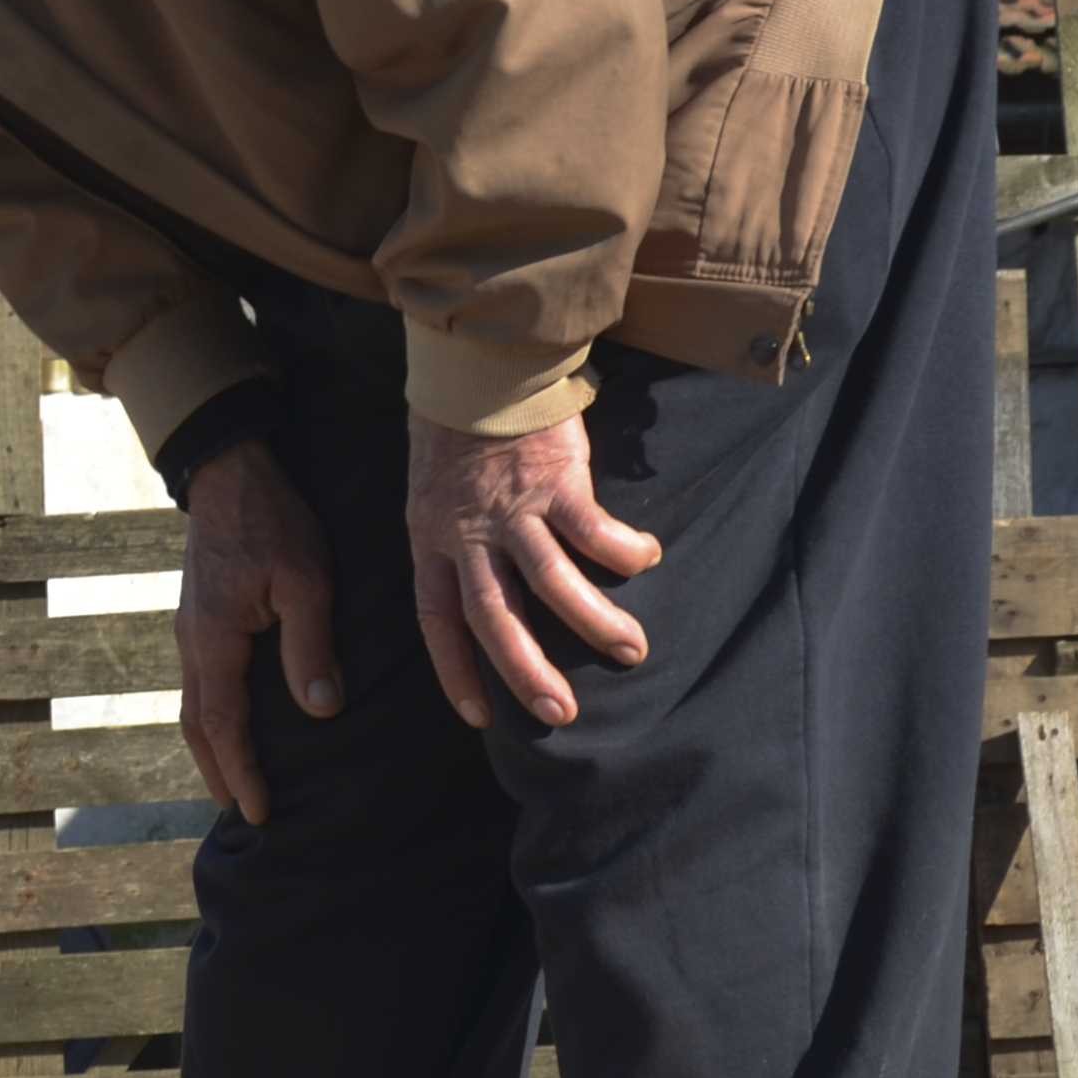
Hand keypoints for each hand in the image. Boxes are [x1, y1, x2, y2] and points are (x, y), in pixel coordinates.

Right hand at [175, 439, 342, 824]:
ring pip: (191, 703)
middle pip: (195, 723)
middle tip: (242, 810)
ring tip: (232, 776)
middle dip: (217, 770)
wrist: (228, 473)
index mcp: (215, 640)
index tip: (259, 810)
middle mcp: (192, 642)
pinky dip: (211, 714)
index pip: (223, 723)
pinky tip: (232, 717)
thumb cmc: (272, 522)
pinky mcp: (198, 615)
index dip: (241, 770)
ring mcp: (190, 628)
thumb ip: (310, 646)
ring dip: (210, 745)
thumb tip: (319, 710)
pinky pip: (198, 680)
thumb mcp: (305, 580)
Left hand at [404, 411, 660, 731]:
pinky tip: (647, 559)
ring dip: (594, 623)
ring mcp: (512, 509)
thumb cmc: (457, 425)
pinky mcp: (556, 481)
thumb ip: (457, 538)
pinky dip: (623, 551)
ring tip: (632, 650)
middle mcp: (467, 532)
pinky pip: (594, 531)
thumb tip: (491, 586)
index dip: (455, 670)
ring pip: (553, 583)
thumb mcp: (434, 490)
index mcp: (430, 537)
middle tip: (563, 712)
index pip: (436, 619)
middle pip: (494, 618)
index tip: (477, 717)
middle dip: (528, 671)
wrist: (476, 360)